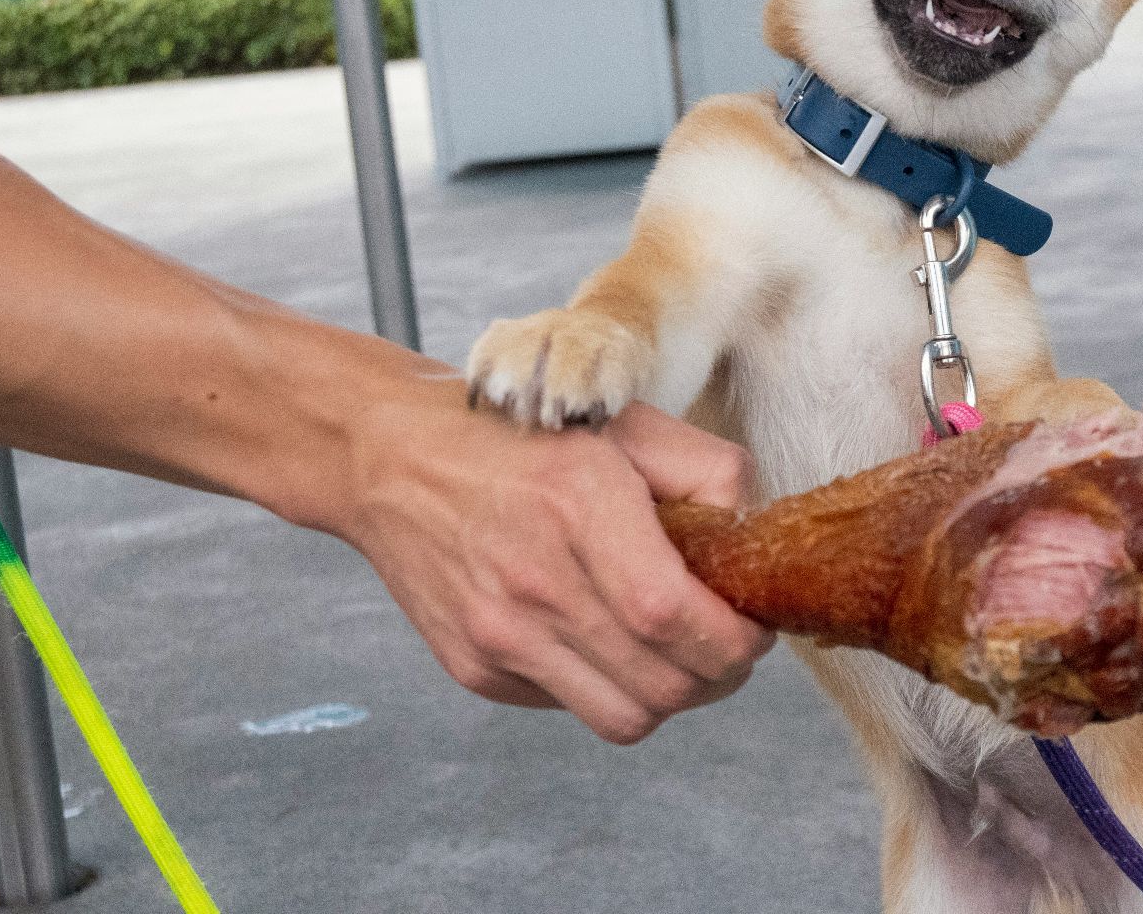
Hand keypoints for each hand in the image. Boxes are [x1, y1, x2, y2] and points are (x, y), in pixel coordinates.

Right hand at [312, 391, 774, 743]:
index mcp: (578, 504)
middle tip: (727, 640)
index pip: (672, 614)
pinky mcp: (476, 668)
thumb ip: (709, 472)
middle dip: (719, 673)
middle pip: (663, 683)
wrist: (390, 460)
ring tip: (678, 652)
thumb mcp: (627, 425)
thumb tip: (752, 537)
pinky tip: (608, 640)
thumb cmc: (520, 439)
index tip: (752, 625)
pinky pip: (573, 709)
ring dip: (671, 695)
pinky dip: (610, 687)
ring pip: (625, 717)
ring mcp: (499, 634)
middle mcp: (533, 580)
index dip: (731, 639)